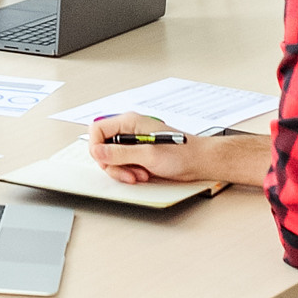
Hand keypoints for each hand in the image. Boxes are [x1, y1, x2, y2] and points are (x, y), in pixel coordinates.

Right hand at [86, 114, 271, 187]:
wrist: (200, 161)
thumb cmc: (182, 154)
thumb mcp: (148, 155)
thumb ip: (120, 153)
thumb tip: (97, 151)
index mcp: (129, 122)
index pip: (97, 129)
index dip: (96, 147)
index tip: (104, 161)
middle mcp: (129, 130)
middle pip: (103, 147)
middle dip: (113, 164)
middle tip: (128, 173)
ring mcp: (133, 142)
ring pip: (112, 158)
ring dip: (123, 171)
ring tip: (141, 174)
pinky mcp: (138, 153)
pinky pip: (123, 164)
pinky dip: (130, 172)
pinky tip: (144, 174)